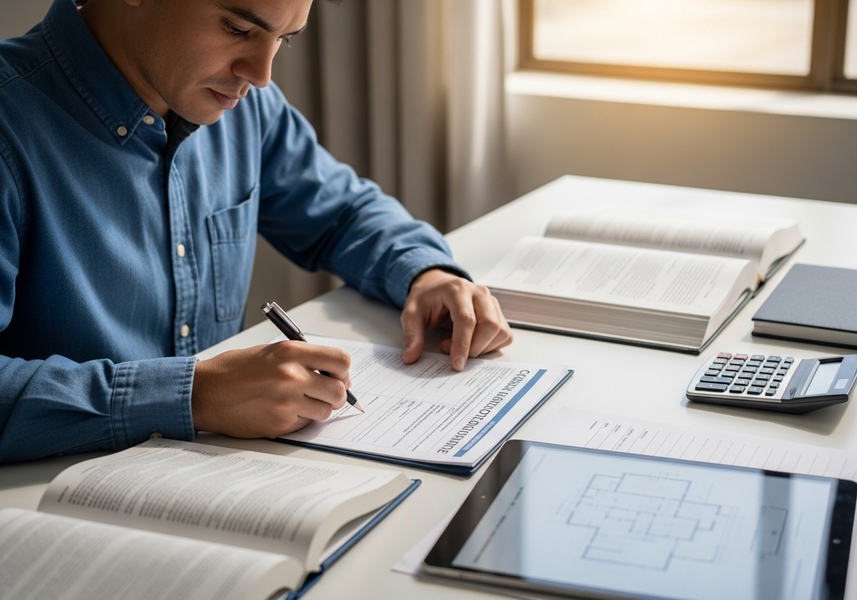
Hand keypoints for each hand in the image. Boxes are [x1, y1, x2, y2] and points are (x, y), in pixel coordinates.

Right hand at [191, 342, 351, 436]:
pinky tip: (283, 410)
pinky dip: (301, 419)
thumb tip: (333, 372)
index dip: (344, 370)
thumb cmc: (235, 369)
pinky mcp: (280, 424)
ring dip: (319, 408)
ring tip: (301, 401)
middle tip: (328, 393)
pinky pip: (306, 424)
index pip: (341, 361)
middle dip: (337, 394)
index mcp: (291, 352)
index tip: (340, 375)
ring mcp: (287, 403)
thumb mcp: (270, 351)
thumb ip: (302, 359)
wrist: (204, 391)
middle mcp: (292, 376)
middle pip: (338, 390)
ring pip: (325, 411)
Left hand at [401, 269, 512, 370]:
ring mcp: (491, 302)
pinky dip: (490, 346)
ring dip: (482, 348)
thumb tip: (410, 356)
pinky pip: (504, 334)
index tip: (456, 364)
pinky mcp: (498, 312)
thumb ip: (411, 334)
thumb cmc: (427, 298)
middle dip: (474, 348)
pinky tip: (473, 343)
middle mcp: (479, 293)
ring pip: (500, 331)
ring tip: (460, 345)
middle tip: (453, 354)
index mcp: (457, 289)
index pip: (466, 319)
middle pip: (489, 325)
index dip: (462, 344)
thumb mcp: (411, 312)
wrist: (437, 285)